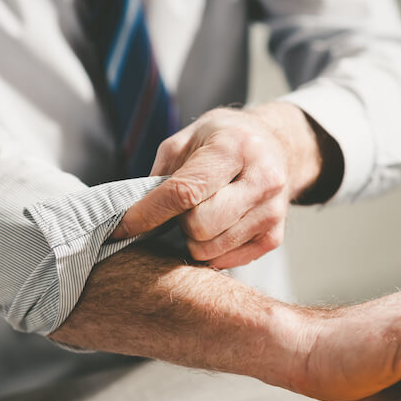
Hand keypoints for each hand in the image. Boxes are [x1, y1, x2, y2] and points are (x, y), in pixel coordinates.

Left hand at [111, 103, 321, 268]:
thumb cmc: (225, 141)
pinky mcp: (274, 237)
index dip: (148, 213)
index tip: (121, 227)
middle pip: (199, 226)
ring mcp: (272, 211)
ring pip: (210, 249)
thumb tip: (134, 215)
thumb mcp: (188, 139)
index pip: (185, 191)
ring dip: (194, 238)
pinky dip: (211, 249)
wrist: (278, 148)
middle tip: (185, 207)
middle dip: (180, 222)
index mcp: (235, 148)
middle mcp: (262, 180)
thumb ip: (162, 174)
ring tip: (203, 214)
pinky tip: (217, 226)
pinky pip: (225, 261)